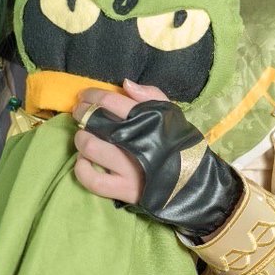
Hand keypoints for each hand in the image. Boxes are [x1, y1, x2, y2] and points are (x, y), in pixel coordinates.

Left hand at [76, 92, 242, 237]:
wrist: (195, 181)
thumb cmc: (178, 144)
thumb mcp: (171, 114)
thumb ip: (150, 95)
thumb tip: (124, 83)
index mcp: (147, 120)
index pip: (111, 101)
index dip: (92, 95)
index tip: (84, 96)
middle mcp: (136, 142)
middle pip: (96, 121)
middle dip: (82, 113)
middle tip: (79, 113)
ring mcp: (129, 168)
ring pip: (91, 148)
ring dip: (81, 140)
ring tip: (83, 138)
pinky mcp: (124, 190)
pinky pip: (92, 179)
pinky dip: (82, 169)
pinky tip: (84, 161)